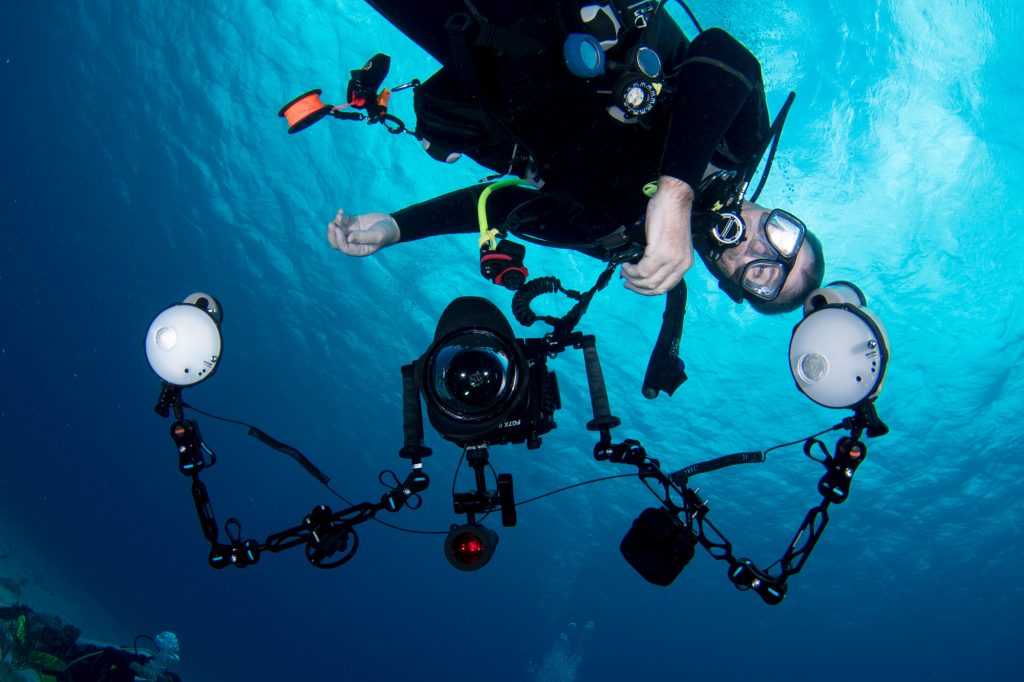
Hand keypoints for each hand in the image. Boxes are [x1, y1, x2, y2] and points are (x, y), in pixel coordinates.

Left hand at [327, 210, 400, 256]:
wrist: (391, 224)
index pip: (344, 248)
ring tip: (340, 215)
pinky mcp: (352, 223)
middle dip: (332, 234)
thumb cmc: (386, 233)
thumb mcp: (377, 236)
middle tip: (331, 224)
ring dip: (336, 223)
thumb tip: (348, 238)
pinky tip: (341, 211)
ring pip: (337, 231)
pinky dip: (339, 216)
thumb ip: (363, 237)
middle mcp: (353, 242)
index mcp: (358, 250)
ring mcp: (351, 232)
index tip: (338, 229)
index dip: (339, 239)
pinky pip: (341, 221)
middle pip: (336, 242)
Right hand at [620, 176, 694, 294]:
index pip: (667, 287)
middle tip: (626, 281)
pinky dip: (631, 270)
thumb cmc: (671, 217)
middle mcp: (681, 265)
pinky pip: (643, 270)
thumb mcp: (673, 244)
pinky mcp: (660, 252)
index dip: (648, 290)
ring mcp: (672, 259)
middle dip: (638, 287)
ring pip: (648, 280)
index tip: (636, 286)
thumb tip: (647, 272)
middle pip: (656, 287)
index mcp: (686, 264)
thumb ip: (665, 260)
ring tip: (624, 271)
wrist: (673, 200)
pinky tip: (626, 265)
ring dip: (632, 278)